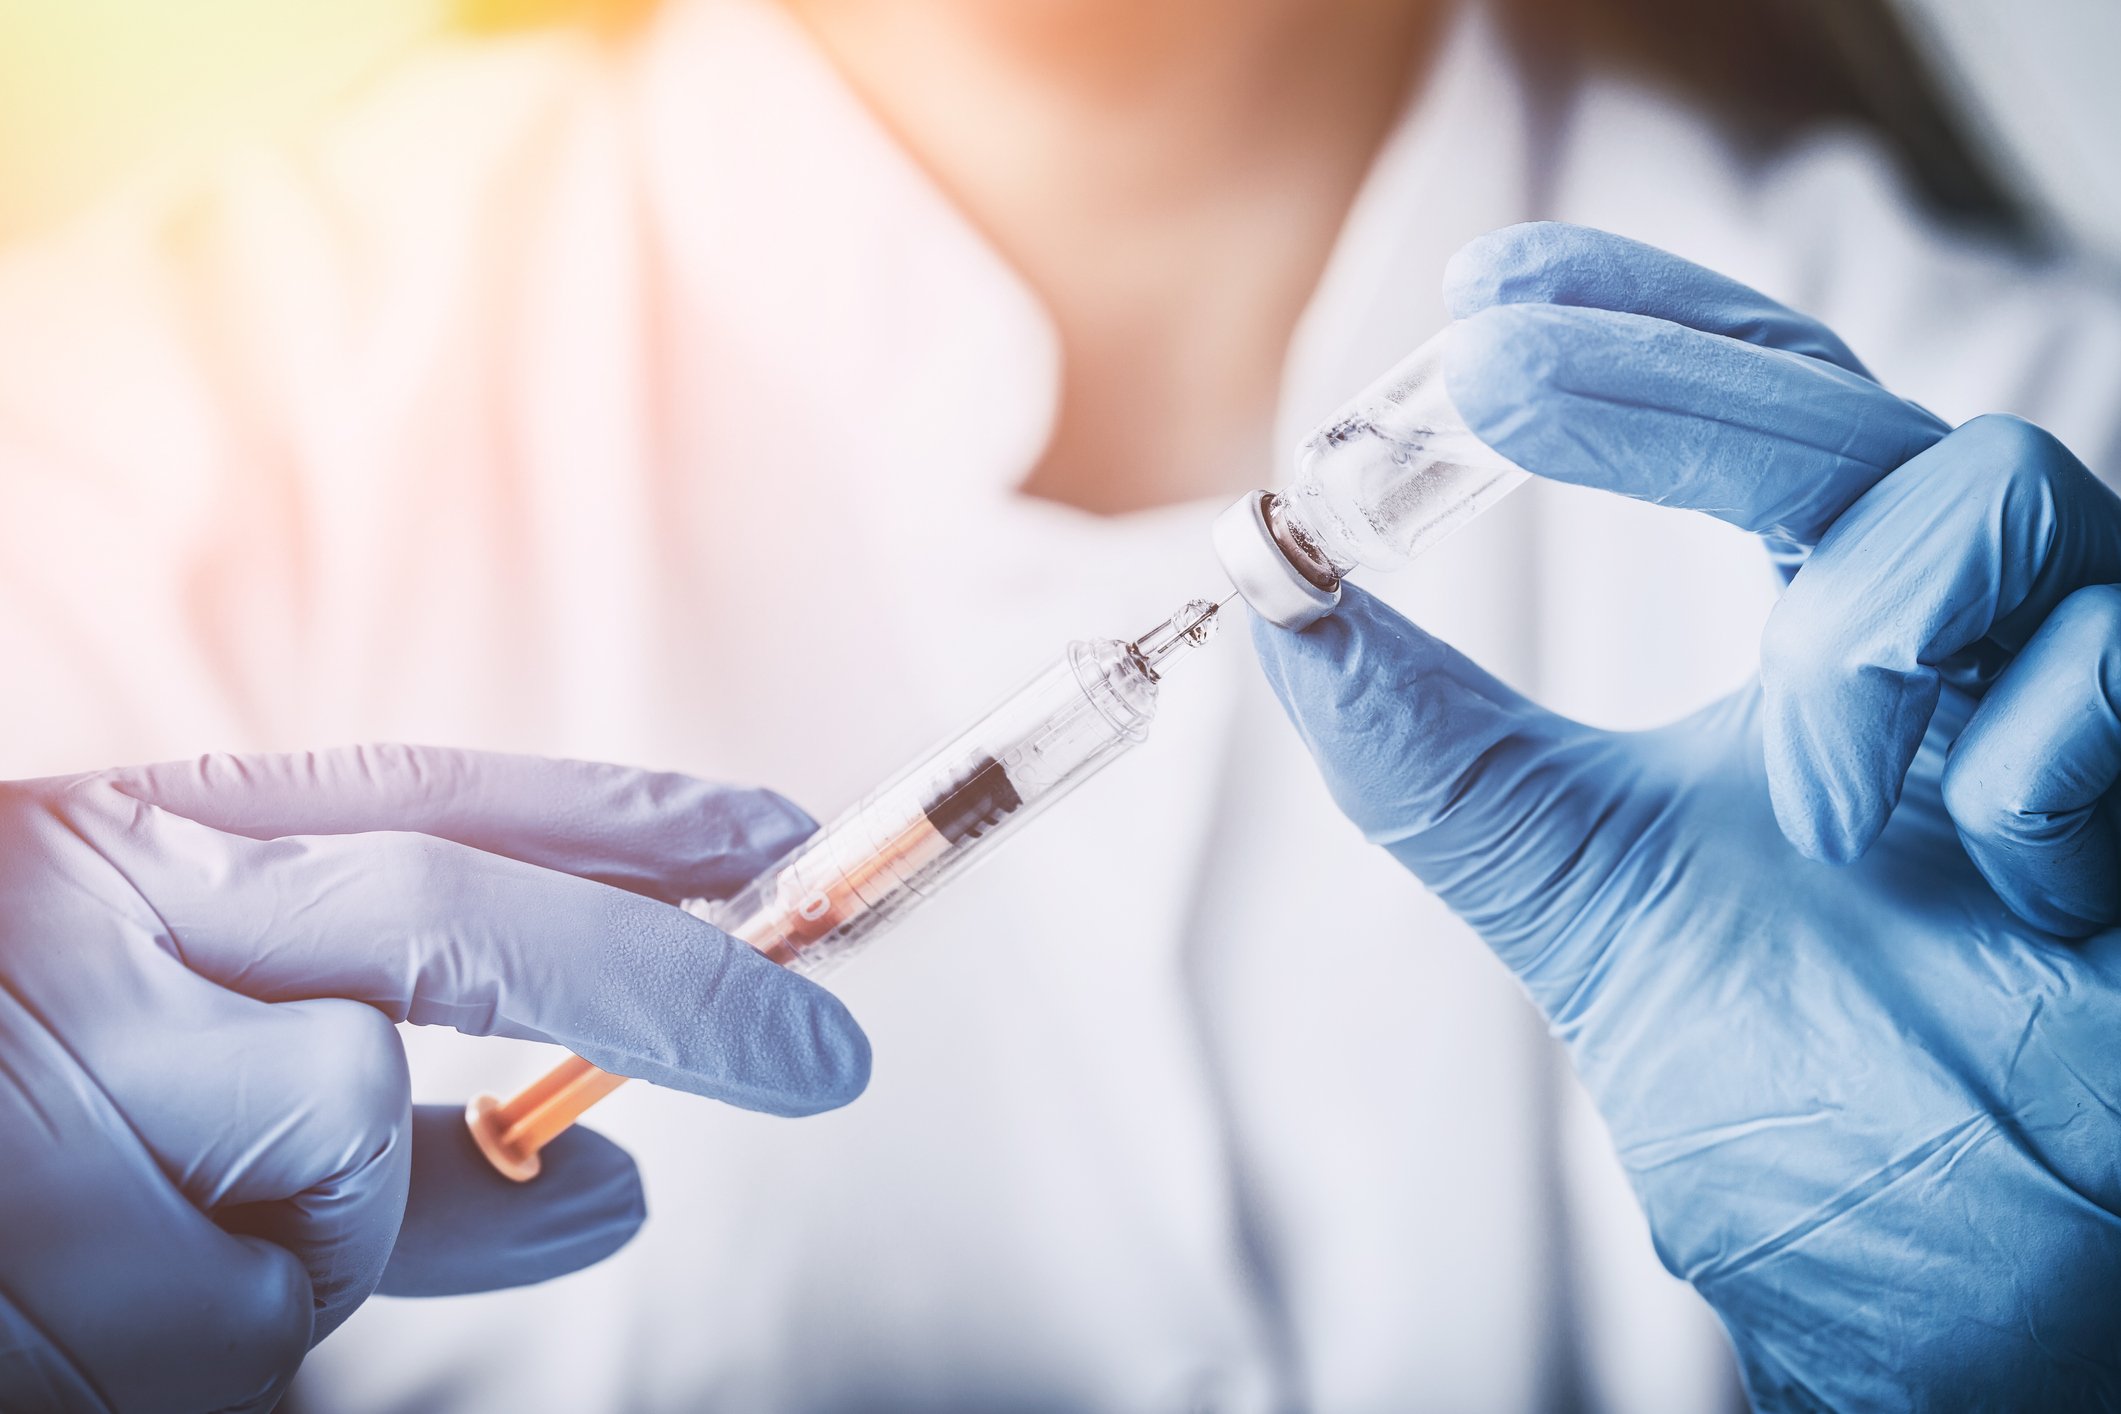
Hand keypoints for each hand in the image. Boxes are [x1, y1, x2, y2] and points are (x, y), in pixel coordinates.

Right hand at [0, 746, 867, 1412]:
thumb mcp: (158, 1032)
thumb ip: (410, 1126)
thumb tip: (628, 1188)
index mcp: (139, 844)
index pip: (435, 799)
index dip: (623, 823)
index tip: (784, 851)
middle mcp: (100, 925)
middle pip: (448, 924)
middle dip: (659, 986)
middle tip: (822, 1053)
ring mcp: (49, 1083)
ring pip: (336, 1192)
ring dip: (307, 1258)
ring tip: (125, 1233)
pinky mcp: (27, 1258)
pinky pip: (237, 1339)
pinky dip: (214, 1347)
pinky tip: (78, 1299)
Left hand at [1253, 224, 2120, 1408]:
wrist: (1961, 1297)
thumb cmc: (1810, 1094)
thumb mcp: (1584, 893)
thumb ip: (1441, 758)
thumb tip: (1278, 604)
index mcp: (1837, 642)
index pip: (1748, 409)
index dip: (1635, 321)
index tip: (1484, 292)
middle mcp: (1966, 632)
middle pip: (1835, 408)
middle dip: (1663, 384)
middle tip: (1496, 377)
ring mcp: (2087, 683)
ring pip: (1988, 490)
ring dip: (1854, 648)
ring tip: (1816, 813)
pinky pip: (2113, 661)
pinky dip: (2018, 767)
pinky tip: (2002, 884)